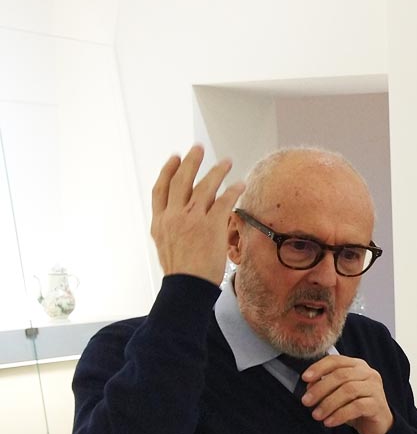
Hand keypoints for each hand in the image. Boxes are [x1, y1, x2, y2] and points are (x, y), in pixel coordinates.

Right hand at [150, 145, 243, 284]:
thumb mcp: (165, 245)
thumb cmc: (180, 271)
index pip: (160, 189)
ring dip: (216, 171)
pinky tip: (240, 184)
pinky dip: (233, 190)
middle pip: (181, 181)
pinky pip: (224, 201)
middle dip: (190, 161)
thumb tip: (178, 217)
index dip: (167, 171)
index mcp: (159, 221)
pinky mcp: (211, 225)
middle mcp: (174, 216)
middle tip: (198, 147)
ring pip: (204, 186)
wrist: (187, 286)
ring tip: (226, 161)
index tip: (174, 158)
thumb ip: (170, 227)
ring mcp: (192, 219)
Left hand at [299, 355, 394, 433]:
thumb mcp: (338, 393)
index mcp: (357, 366)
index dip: (319, 368)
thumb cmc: (355, 404)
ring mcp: (375, 388)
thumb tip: (310, 386)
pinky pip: (357, 407)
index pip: (336, 360)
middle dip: (320, 388)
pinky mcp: (377, 404)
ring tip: (316, 415)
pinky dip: (340, 415)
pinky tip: (329, 422)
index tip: (305, 378)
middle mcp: (368, 373)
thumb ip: (326, 386)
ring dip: (328, 403)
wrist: (377, 422)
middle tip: (306, 401)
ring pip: (349, 390)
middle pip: (341, 375)